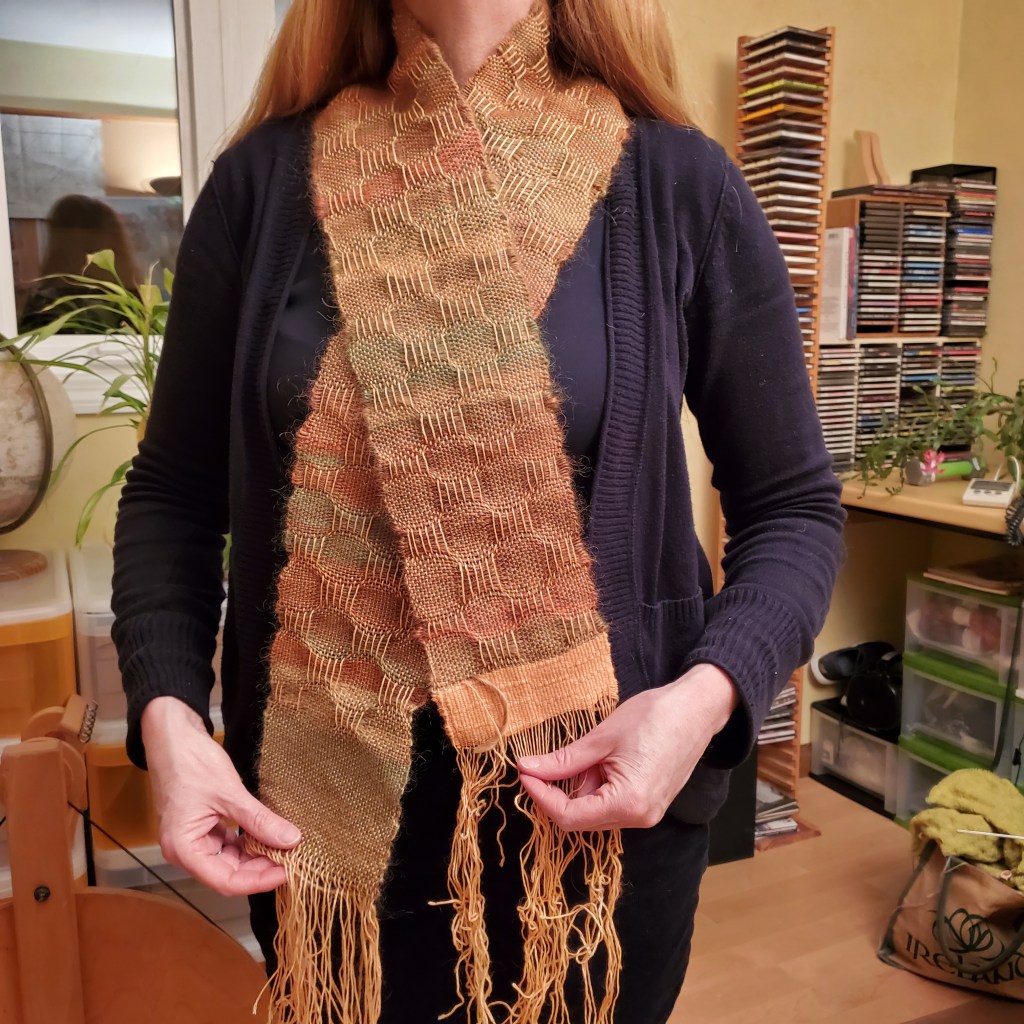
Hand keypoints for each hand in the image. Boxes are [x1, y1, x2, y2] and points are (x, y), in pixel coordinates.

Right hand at [141, 696, 300, 895]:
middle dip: (261, 867)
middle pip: (229, 873)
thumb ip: (259, 820)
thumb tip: (291, 839)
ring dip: (257, 855)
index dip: (259, 880)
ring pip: (230, 859)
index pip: (226, 881)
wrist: (172, 736)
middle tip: (294, 857)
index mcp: (184, 849)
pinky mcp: (202, 826)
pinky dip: (248, 841)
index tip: (289, 871)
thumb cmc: (190, 762)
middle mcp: (185, 851)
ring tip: (286, 847)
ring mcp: (194, 838)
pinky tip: (269, 835)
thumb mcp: (229, 793)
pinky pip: (228, 842)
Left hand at [517, 665, 738, 830]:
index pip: (569, 817)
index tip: (525, 772)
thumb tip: (528, 768)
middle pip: (581, 820)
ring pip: (595, 812)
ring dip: (577, 789)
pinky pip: (612, 804)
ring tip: (578, 756)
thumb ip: (564, 760)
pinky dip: (595, 787)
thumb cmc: (654, 716)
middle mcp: (639, 818)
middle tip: (539, 764)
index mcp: (627, 804)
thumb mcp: (602, 738)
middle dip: (556, 793)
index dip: (541, 796)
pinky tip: (595, 762)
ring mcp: (647, 814)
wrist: (698, 708)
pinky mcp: (651, 803)